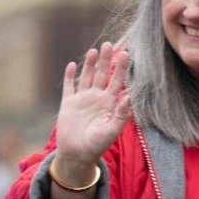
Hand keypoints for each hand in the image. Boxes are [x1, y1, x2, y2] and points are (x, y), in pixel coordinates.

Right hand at [54, 41, 130, 170]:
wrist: (77, 155)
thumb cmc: (98, 145)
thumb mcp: (112, 130)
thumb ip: (122, 114)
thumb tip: (131, 97)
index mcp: (110, 103)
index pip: (118, 81)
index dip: (121, 68)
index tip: (127, 53)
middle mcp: (97, 98)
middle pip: (103, 74)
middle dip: (106, 60)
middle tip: (110, 44)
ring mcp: (82, 99)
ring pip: (87, 77)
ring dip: (90, 64)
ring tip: (95, 50)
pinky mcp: (68, 104)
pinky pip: (69, 87)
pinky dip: (70, 76)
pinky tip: (72, 65)